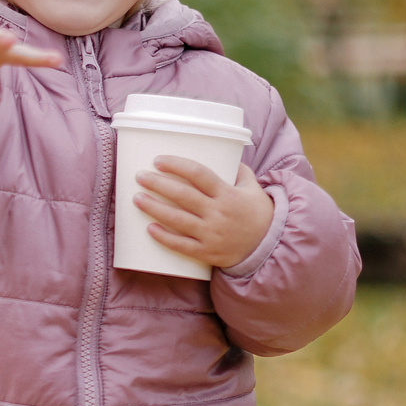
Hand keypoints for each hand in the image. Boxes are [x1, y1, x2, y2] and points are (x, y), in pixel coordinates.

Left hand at [137, 158, 272, 270]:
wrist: (269, 248)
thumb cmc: (258, 214)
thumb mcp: (253, 188)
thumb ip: (239, 170)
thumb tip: (226, 152)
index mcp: (227, 194)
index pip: (198, 174)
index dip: (177, 165)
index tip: (158, 160)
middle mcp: (218, 213)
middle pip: (183, 195)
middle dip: (158, 184)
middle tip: (140, 176)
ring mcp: (211, 234)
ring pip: (178, 220)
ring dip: (155, 208)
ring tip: (137, 198)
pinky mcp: (207, 252)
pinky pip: (182, 245)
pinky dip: (165, 238)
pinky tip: (149, 228)